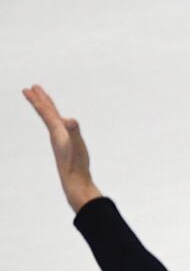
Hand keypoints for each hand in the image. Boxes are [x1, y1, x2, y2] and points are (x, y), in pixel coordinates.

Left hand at [23, 84, 101, 212]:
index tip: (30, 88)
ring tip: (44, 102)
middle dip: (39, 100)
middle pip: (46, 113)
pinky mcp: (66, 145)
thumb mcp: (77, 145)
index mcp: (57, 131)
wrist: (75, 181)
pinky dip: (57, 120)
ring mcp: (60, 140)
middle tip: (30, 88)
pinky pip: (59, 128)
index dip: (39, 100)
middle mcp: (56, 134)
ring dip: (47, 109)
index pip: (46, 112)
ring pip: (52, 120)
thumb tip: (69, 120)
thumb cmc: (76, 164)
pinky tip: (60, 122)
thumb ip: (74, 131)